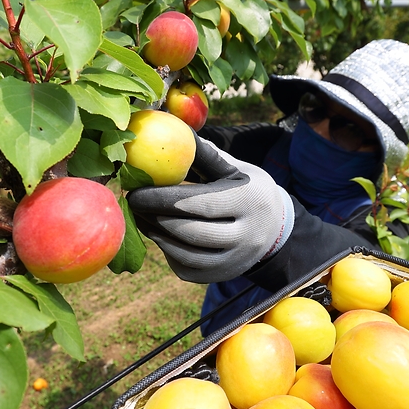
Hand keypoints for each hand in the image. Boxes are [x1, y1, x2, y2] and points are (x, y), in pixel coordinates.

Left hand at [126, 135, 294, 282]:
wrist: (275, 228)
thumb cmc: (246, 189)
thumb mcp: (234, 168)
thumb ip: (205, 155)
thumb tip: (173, 133)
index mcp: (249, 201)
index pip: (200, 203)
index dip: (163, 199)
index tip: (136, 190)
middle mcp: (247, 235)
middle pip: (191, 231)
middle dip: (155, 217)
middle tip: (133, 203)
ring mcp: (236, 261)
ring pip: (186, 254)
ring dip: (157, 236)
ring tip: (140, 217)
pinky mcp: (222, 276)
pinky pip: (187, 268)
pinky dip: (167, 251)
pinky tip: (156, 234)